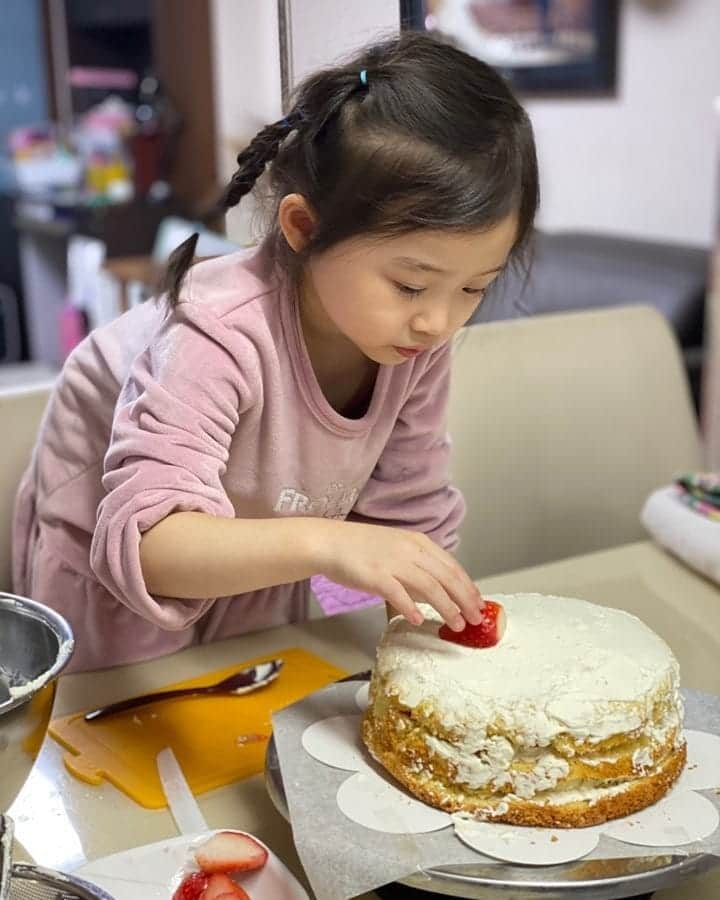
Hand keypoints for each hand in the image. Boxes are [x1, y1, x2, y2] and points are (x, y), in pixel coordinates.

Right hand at [317, 521, 483, 630]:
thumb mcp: (397, 549)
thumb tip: (438, 591)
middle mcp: (410, 550)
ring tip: (456, 625)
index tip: (479, 603)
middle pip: (447, 578)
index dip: (468, 587)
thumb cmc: (361, 548)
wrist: (330, 542)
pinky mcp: (376, 575)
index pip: (452, 566)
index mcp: (418, 542)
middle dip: (465, 600)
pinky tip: (419, 620)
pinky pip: (399, 594)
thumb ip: (418, 566)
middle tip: (476, 619)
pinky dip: (411, 608)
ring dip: (447, 608)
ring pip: (430, 587)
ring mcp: (393, 562)